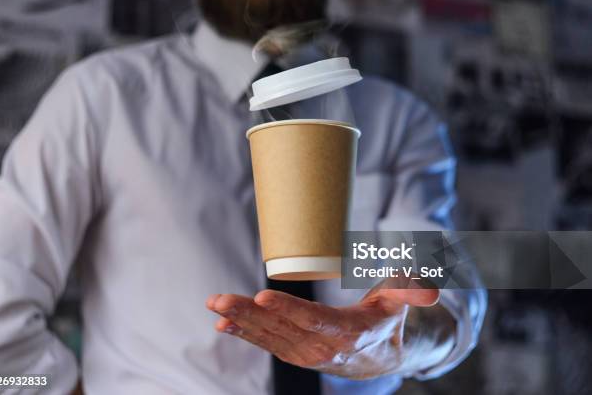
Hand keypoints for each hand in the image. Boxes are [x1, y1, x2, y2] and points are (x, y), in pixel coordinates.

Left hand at [206, 280, 450, 379]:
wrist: (376, 357)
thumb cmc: (385, 320)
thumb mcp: (400, 302)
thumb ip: (411, 289)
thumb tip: (429, 288)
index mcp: (348, 333)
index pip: (315, 321)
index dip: (288, 310)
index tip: (263, 297)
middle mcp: (322, 347)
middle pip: (282, 329)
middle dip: (249, 314)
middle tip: (221, 300)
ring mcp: (304, 352)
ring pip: (268, 336)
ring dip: (239, 321)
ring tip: (215, 304)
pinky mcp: (293, 352)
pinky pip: (265, 343)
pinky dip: (243, 333)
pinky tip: (222, 322)